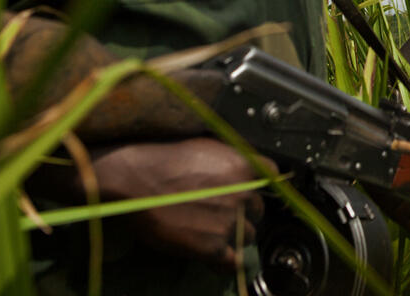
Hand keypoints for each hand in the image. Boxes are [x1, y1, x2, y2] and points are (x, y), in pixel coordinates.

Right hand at [88, 137, 269, 269]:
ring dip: (236, 235)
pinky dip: (228, 261)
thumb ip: (231, 160)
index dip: (259, 184)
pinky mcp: (213, 247)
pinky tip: (219, 258)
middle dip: (244, 212)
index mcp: (243, 166)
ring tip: (212, 232)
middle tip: (221, 213)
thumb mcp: (207, 146)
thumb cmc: (164, 160)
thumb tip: (242, 167)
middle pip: (258, 209)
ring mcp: (230, 222)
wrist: (136, 180)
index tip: (252, 191)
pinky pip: (233, 261)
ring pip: (248, 235)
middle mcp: (243, 194)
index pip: (272, 175)